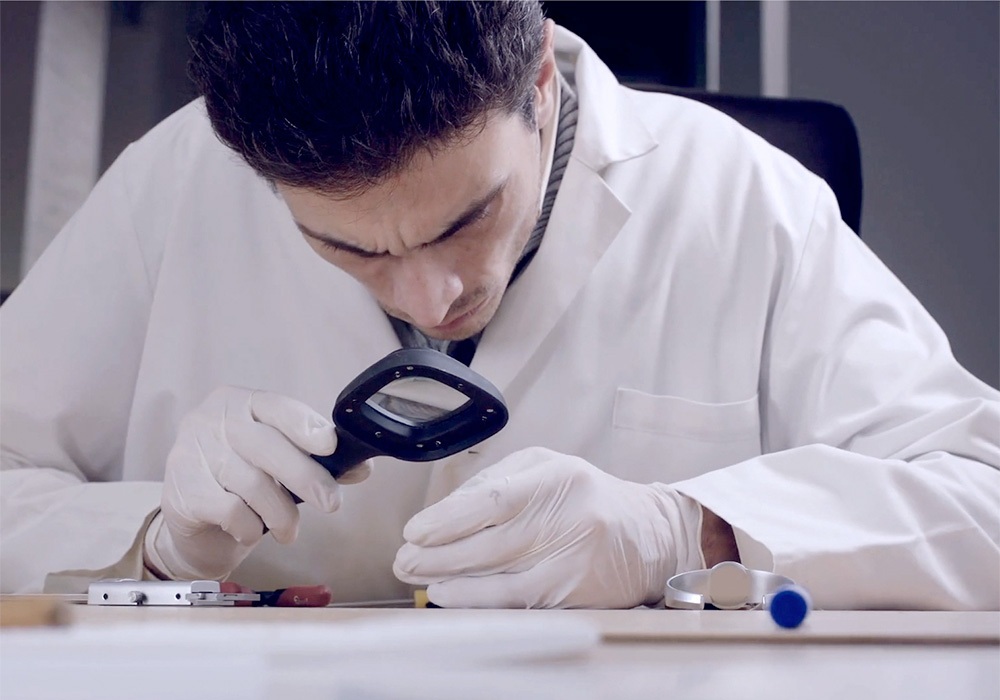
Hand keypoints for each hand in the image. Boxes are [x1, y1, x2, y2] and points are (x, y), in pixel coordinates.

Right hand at [144, 387, 371, 579]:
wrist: (193, 519)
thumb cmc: (243, 480)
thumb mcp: (279, 461)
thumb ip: (316, 458)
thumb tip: (361, 467)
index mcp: (239, 402)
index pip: (276, 406)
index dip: (305, 425)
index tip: (331, 444)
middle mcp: (210, 420)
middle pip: (267, 446)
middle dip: (306, 477)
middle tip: (331, 503)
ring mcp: (191, 453)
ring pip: (252, 484)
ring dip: (282, 514)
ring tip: (290, 530)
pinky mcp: (181, 490)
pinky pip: (231, 511)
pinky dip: (250, 527)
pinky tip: (252, 531)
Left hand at [393, 447, 703, 607]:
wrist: (651, 535)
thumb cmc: (589, 499)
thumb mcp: (548, 470)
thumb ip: (498, 483)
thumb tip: (444, 512)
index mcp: (556, 476)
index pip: (491, 499)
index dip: (446, 518)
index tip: (414, 530)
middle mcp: (567, 516)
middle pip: (487, 541)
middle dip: (435, 553)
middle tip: (403, 559)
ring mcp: (572, 557)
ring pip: (496, 574)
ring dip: (447, 578)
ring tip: (416, 576)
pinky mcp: (574, 591)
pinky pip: (514, 598)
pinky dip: (475, 598)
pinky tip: (448, 594)